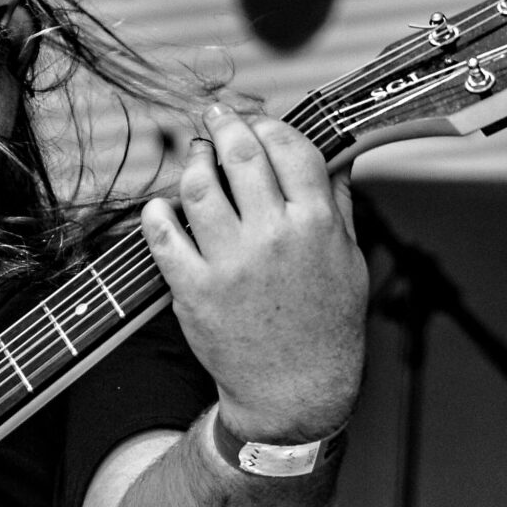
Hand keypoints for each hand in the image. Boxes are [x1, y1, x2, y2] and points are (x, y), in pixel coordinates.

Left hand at [139, 103, 367, 442]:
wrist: (294, 390)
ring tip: (194, 157)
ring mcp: (230, 264)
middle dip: (226, 126)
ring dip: (192, 162)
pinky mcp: (195, 290)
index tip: (257, 121)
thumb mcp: (349, 260)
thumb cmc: (325, 326)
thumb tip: (335, 154)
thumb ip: (338, 203)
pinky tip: (160, 206)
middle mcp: (273, 238)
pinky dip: (156, 214)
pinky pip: (164, 238)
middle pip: (242, 158)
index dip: (269, 126)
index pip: (290, 149)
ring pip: (199, 189)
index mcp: (316, 224)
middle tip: (215, 117)